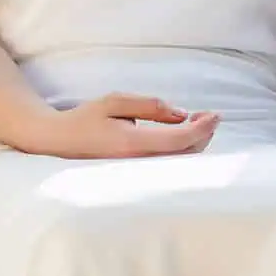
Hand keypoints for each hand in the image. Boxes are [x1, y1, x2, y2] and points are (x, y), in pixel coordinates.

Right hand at [39, 93, 219, 160]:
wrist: (59, 141)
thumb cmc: (85, 118)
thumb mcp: (116, 101)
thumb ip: (150, 106)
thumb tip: (180, 114)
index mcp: (132, 144)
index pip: (179, 141)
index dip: (201, 128)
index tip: (215, 114)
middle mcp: (137, 163)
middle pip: (184, 155)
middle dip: (203, 134)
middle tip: (209, 115)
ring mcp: (136, 172)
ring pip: (178, 162)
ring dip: (194, 143)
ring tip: (198, 121)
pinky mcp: (135, 174)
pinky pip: (168, 164)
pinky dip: (182, 150)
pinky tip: (182, 135)